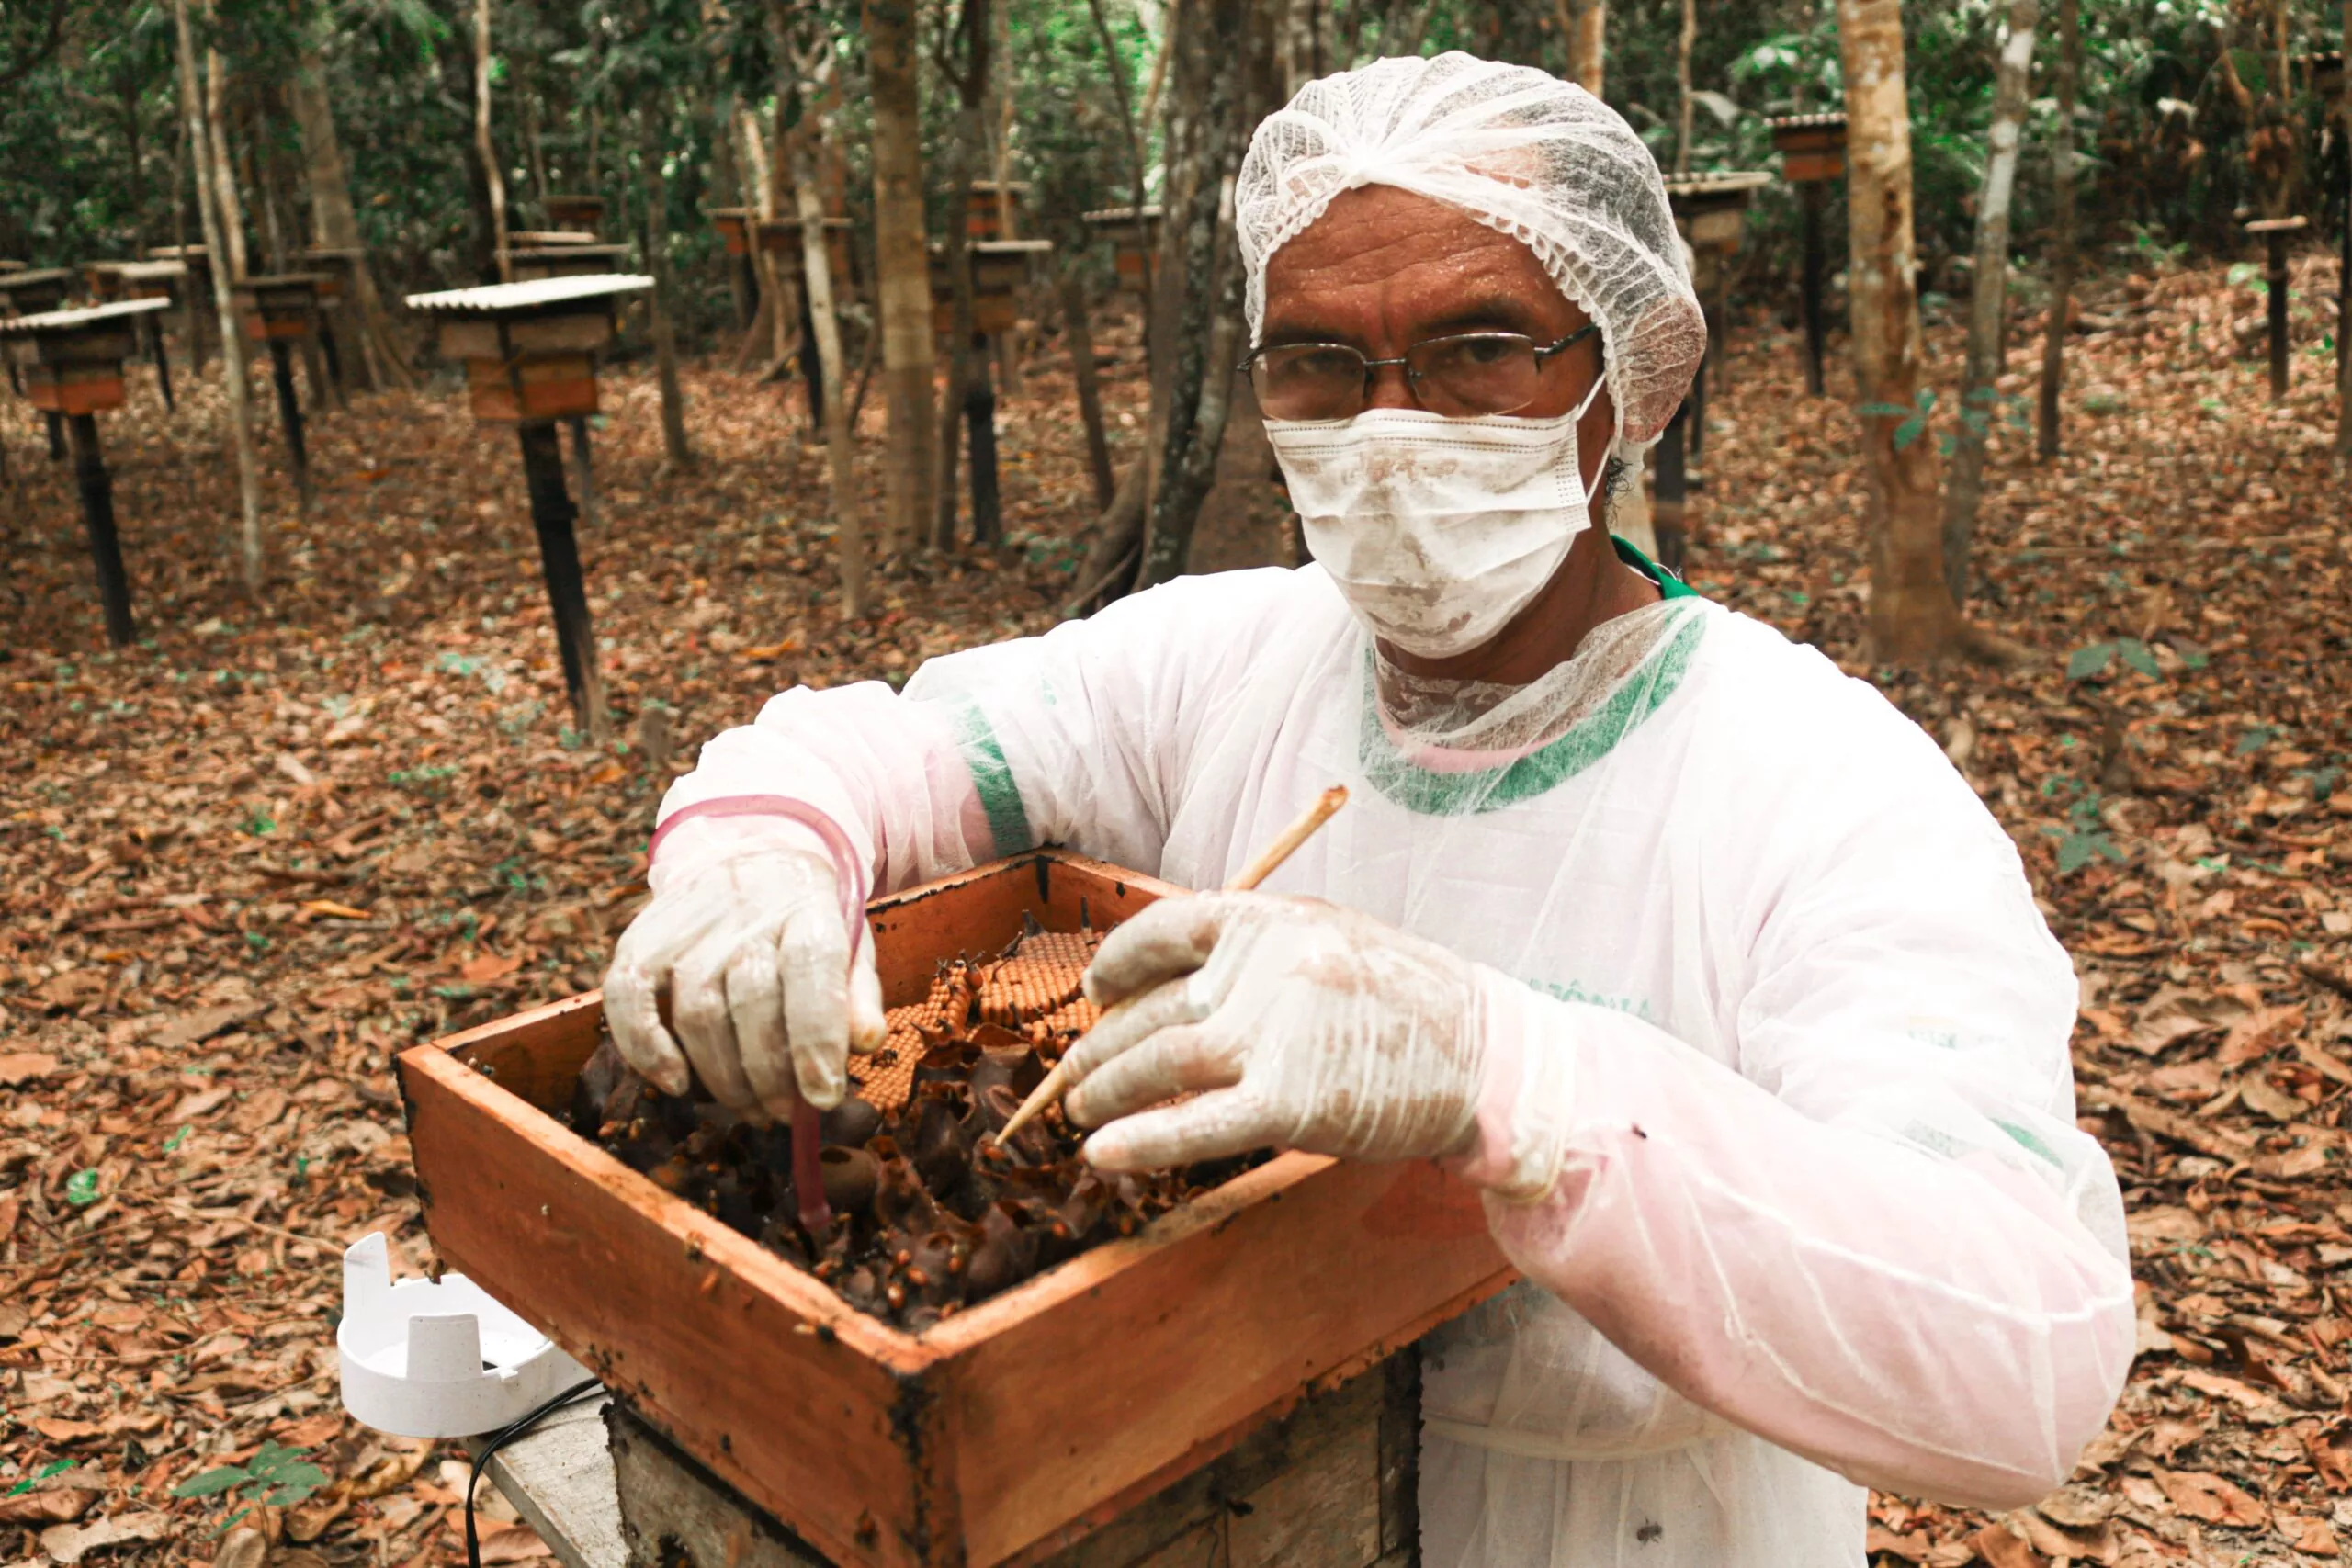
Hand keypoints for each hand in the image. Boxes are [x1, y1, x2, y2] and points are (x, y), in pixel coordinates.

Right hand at [604, 821, 885, 1116]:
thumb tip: (868, 1042)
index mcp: (808, 906)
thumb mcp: (849, 946)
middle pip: (751, 999)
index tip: (824, 1097)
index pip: (812, 968)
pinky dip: (645, 1049)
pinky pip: (629, 997)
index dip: (816, 1039)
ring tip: (750, 1107)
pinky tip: (676, 1084)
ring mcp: (690, 924)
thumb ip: (857, 995)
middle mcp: (746, 910)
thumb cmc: (805, 921)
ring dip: (723, 1077)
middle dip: (769, 1074)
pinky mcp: (643, 938)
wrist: (747, 855)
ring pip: (697, 1010)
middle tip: (784, 1114)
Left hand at [1060, 892, 1492, 1170]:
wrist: (1489, 1058)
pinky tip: (1102, 1154)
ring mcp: (1277, 1032)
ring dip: (1106, 1090)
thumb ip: (1256, 952)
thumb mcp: (1332, 942)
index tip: (1096, 991)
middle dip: (1101, 1045)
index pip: (1166, 929)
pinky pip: (1196, 1123)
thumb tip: (1167, 982)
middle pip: (1155, 1007)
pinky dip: (1141, 1139)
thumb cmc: (1408, 1004)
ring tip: (1077, 1113)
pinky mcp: (1291, 1101)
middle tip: (1073, 1073)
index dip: (1118, 963)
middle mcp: (1267, 966)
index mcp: (1275, 919)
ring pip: (1161, 1061)